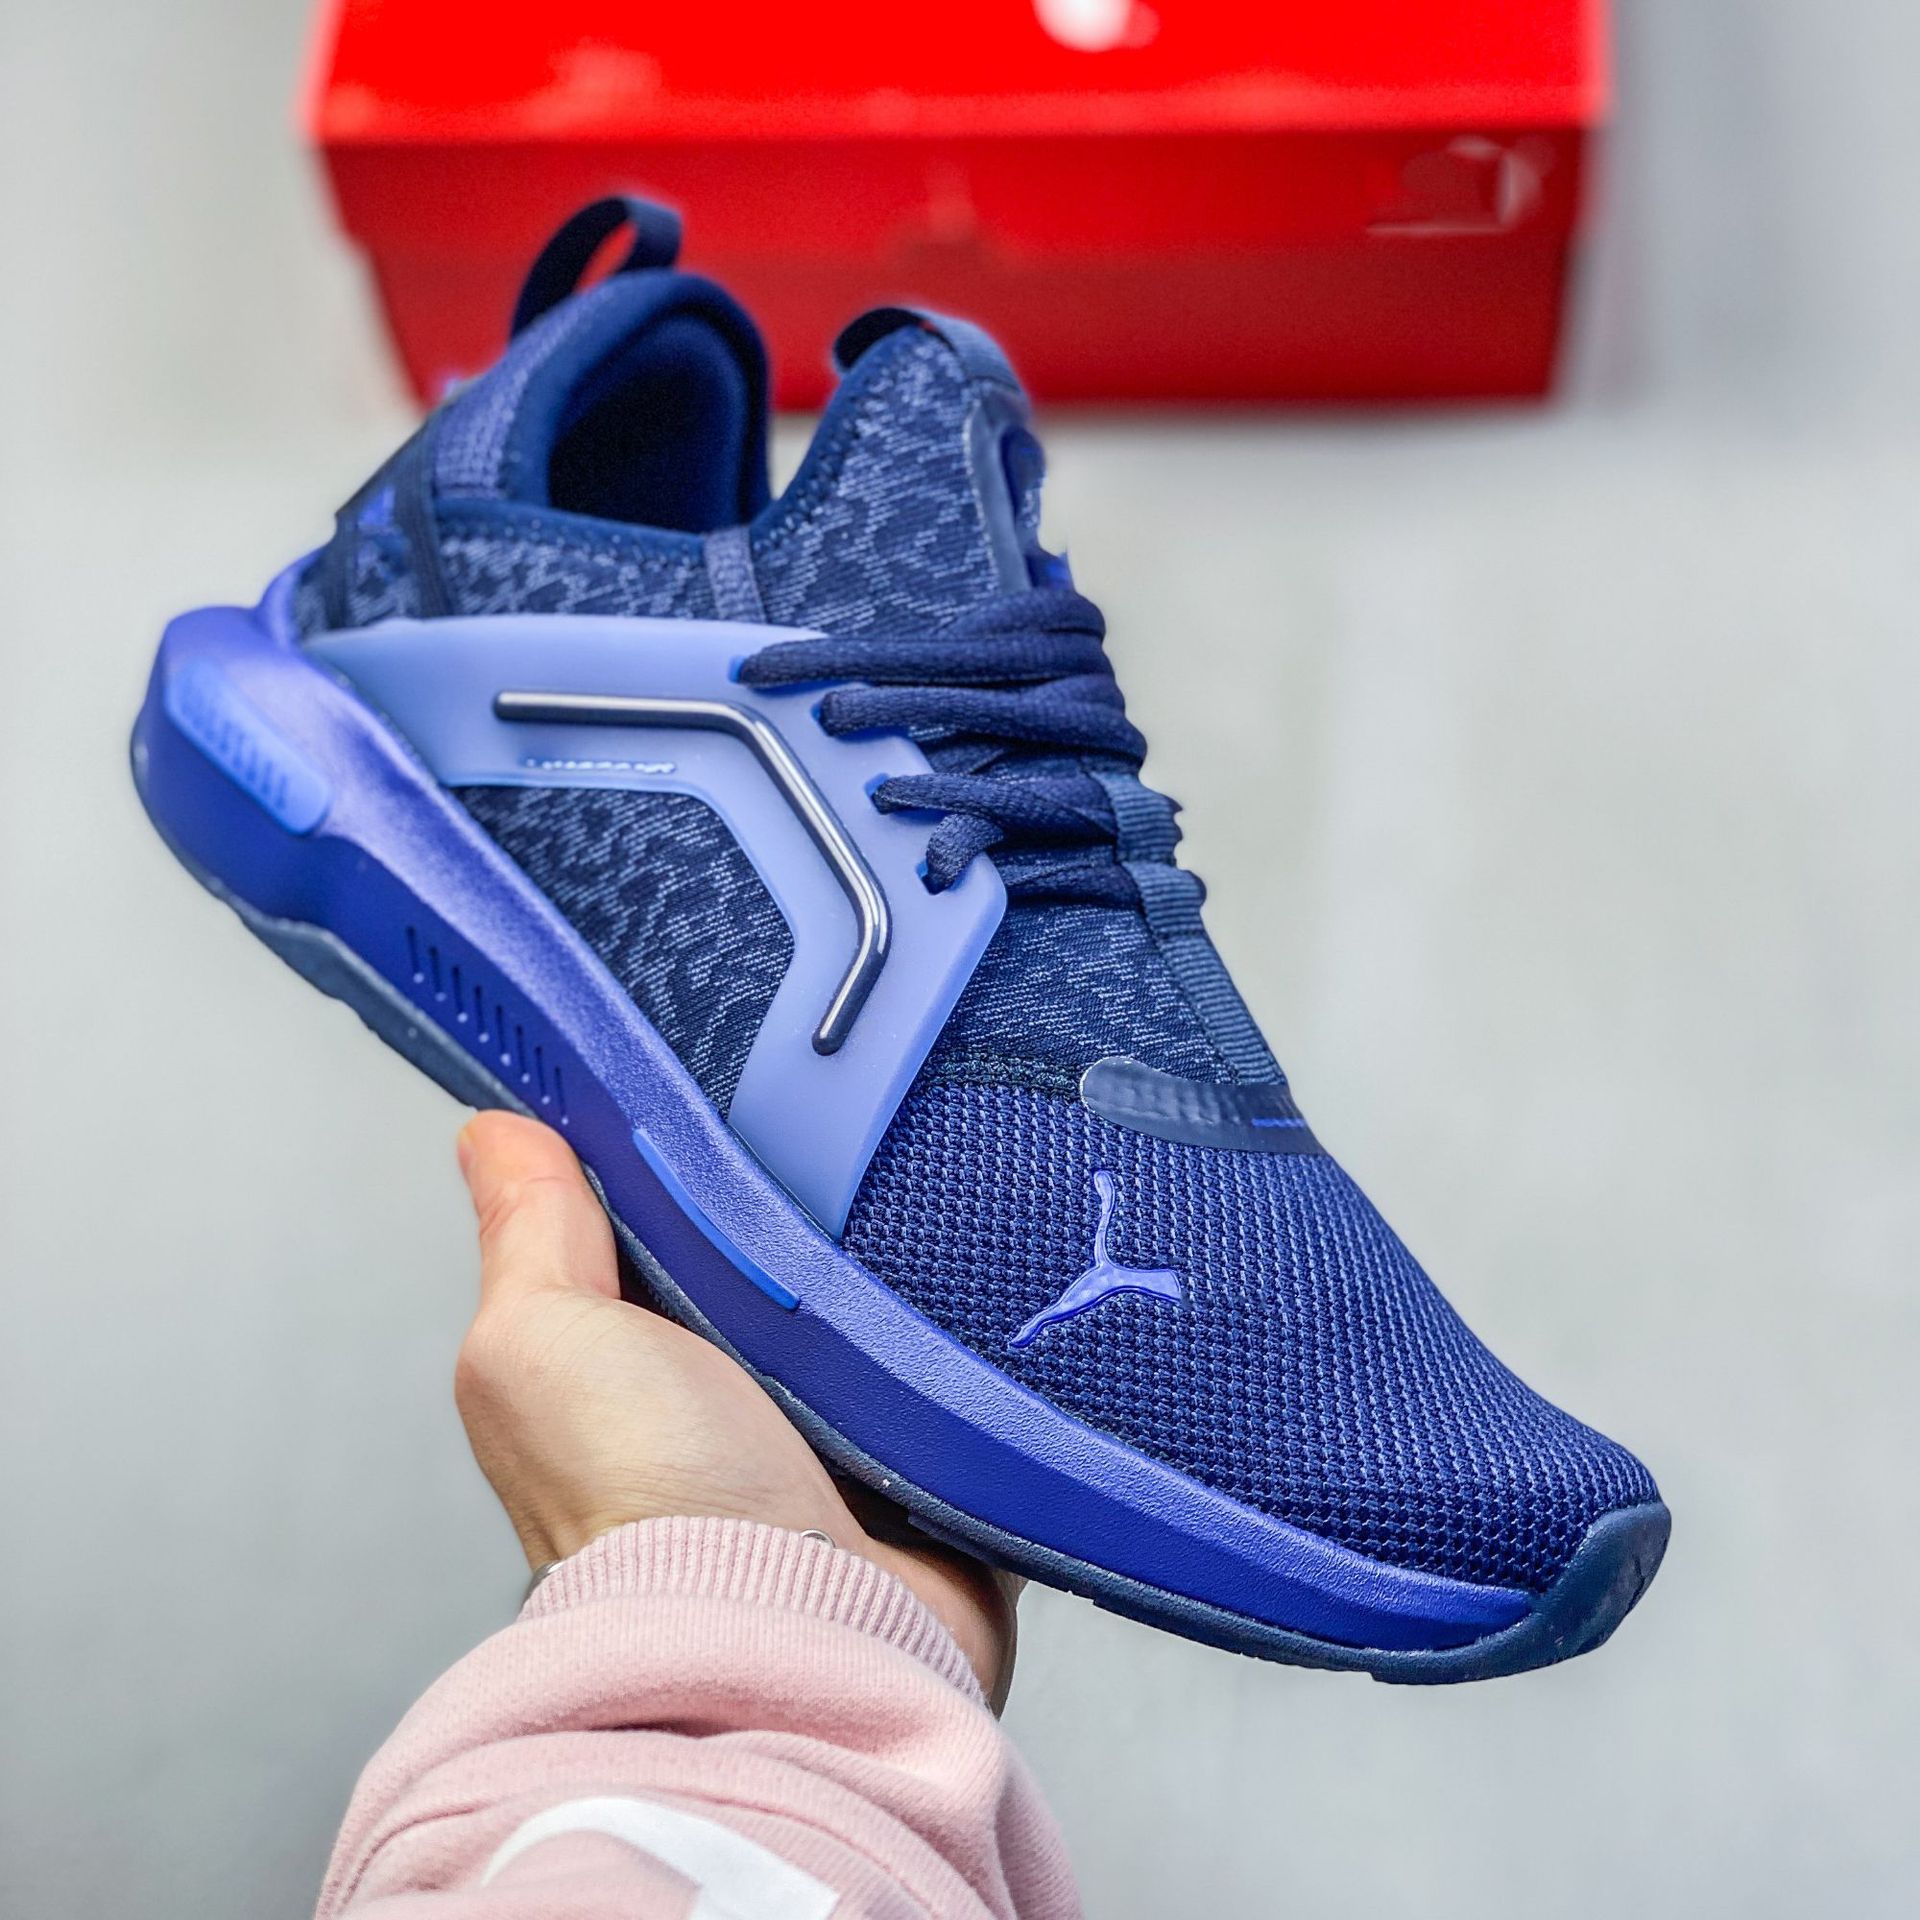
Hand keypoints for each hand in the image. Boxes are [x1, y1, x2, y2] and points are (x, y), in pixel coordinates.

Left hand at [452, 1112, 1018, 1705]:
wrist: (786, 1631)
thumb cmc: (643, 1502)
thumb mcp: (542, 1340)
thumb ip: (528, 1233)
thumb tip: (492, 1132)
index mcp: (638, 1348)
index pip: (674, 1207)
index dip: (701, 1140)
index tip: (743, 1064)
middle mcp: (735, 1385)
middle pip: (792, 1243)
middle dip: (825, 1188)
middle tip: (856, 1123)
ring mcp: (839, 1425)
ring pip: (886, 1297)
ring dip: (909, 1257)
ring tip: (938, 1190)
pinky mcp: (931, 1462)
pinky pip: (968, 1365)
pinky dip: (977, 1332)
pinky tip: (992, 1277)